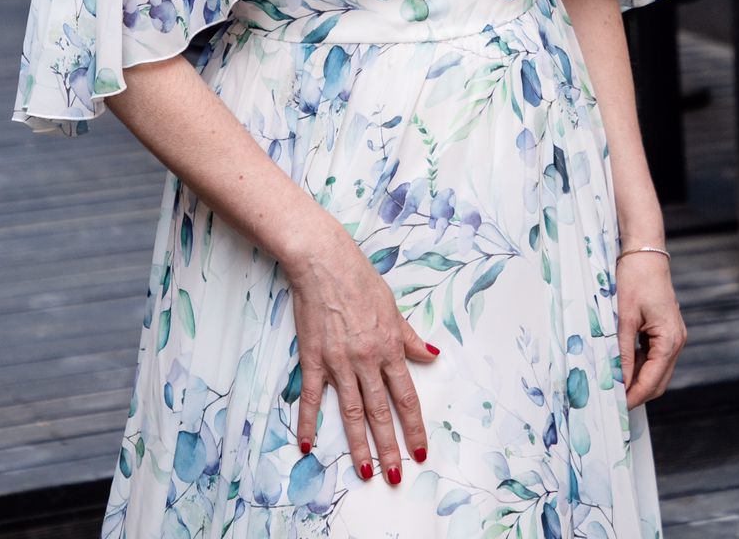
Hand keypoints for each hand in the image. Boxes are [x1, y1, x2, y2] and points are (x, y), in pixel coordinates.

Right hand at [285, 222, 439, 485]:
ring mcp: (338, 362)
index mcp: (389, 348)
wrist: (324, 262)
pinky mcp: (313, 358)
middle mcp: (366, 360)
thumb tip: (432, 356)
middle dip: (390, 448)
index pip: (406, 397)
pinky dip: (308, 422)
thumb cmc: (360, 279)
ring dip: (358, 445)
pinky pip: (311, 397)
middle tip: (395, 477)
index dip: (414, 427)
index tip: (421, 451)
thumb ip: (410, 337)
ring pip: (351, 412)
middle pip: (381, 412)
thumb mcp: (393, 307)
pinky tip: (307, 444)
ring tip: (365, 472)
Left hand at [616, 254, 686, 407]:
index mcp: (670, 340)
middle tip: (614, 401)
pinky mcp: (665, 330)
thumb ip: (623, 351)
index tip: (618, 408)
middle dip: (638, 392)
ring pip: (657, 370)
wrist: (645, 253)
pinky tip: (621, 364)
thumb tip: (618, 380)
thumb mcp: (625, 317)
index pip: (653, 380)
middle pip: (659, 380)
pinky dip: (640, 365)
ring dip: (638, 379)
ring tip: (614, 384)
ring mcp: (673, 336)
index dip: (635, 395)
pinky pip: (654, 356)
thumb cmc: (635, 279)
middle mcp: (676, 341)